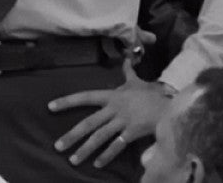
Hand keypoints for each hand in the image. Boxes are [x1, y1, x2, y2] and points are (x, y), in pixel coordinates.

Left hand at [48, 59, 172, 167]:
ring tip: (73, 159)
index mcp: (111, 96)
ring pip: (100, 136)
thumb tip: (128, 58)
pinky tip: (97, 164)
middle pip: (88, 123)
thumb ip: (128, 72)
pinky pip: (116, 146)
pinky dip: (107, 155)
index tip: (50, 106)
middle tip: (57, 146)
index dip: (67, 101)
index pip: (84, 97)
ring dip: (85, 149)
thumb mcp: (137, 81)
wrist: (172, 105)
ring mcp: (122, 121)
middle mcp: (113, 109)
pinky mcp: (132, 133)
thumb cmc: (151, 94)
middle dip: (72, 135)